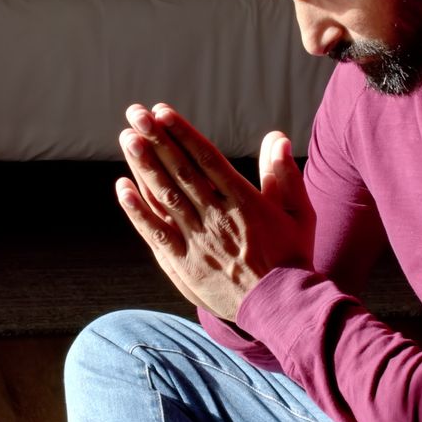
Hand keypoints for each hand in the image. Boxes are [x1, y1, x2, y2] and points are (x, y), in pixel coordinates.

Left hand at [116, 103, 315, 321]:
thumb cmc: (292, 257)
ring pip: (165, 197)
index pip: (206, 159)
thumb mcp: (299, 213)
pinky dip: (137, 211)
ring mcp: (197, 241)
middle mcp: (216, 217)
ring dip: (144, 166)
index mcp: (243, 201)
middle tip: (135, 113)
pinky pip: (156, 234)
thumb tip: (277, 138)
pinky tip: (122, 188)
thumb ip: (285, 175)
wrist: (282, 309)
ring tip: (128, 138)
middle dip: (156, 140)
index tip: (162, 112)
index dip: (182, 133)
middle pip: (180, 172)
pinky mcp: (184, 264)